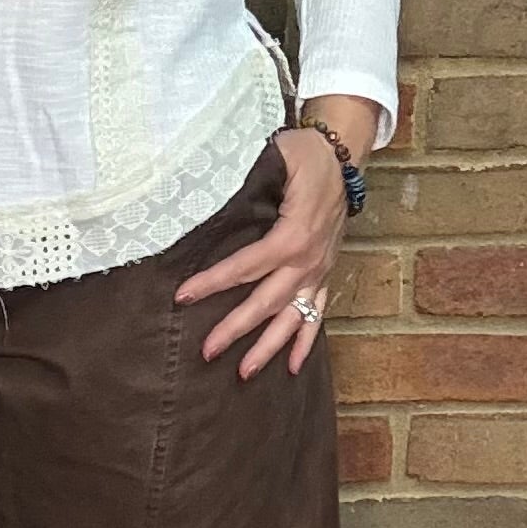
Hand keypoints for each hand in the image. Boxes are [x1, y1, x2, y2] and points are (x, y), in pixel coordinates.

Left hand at [172, 126, 354, 379]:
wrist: (343, 155)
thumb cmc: (304, 155)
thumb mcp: (277, 156)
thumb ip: (251, 179)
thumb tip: (212, 192)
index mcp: (292, 235)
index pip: (246, 266)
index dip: (213, 282)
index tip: (183, 296)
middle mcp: (307, 260)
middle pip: (266, 302)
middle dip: (236, 328)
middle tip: (207, 351)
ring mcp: (319, 270)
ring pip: (293, 317)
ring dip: (269, 347)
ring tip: (244, 372)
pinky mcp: (325, 272)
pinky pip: (319, 313)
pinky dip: (306, 340)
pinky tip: (292, 366)